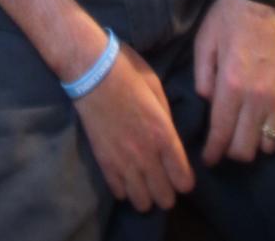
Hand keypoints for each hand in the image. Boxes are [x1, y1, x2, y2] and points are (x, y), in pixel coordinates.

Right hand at [73, 42, 193, 212]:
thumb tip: (170, 138)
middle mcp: (146, 155)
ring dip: (145, 194)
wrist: (91, 71)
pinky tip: (124, 174)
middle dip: (166, 190)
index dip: (183, 179)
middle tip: (160, 176)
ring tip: (142, 180)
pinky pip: (119, 193)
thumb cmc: (127, 72)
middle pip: (165, 199)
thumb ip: (166, 118)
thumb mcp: (157, 89)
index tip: (178, 172)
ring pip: (142, 203)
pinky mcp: (104, 163)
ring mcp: (123, 162)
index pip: (184, 181)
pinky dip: (124, 189)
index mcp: (164, 135)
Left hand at [193, 0, 274, 165]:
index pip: (222, 134)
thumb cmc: (226, 18)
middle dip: (230, 152)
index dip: (213, 152)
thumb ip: (203, 78)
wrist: (260, 0)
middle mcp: (255, 97)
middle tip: (222, 146)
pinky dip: (268, 134)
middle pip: (245, 148)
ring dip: (251, 145)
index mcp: (230, 85)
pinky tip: (258, 124)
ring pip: (265, 144)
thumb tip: (209, 103)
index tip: (208, 159)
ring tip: (241, 136)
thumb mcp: (203, 44)